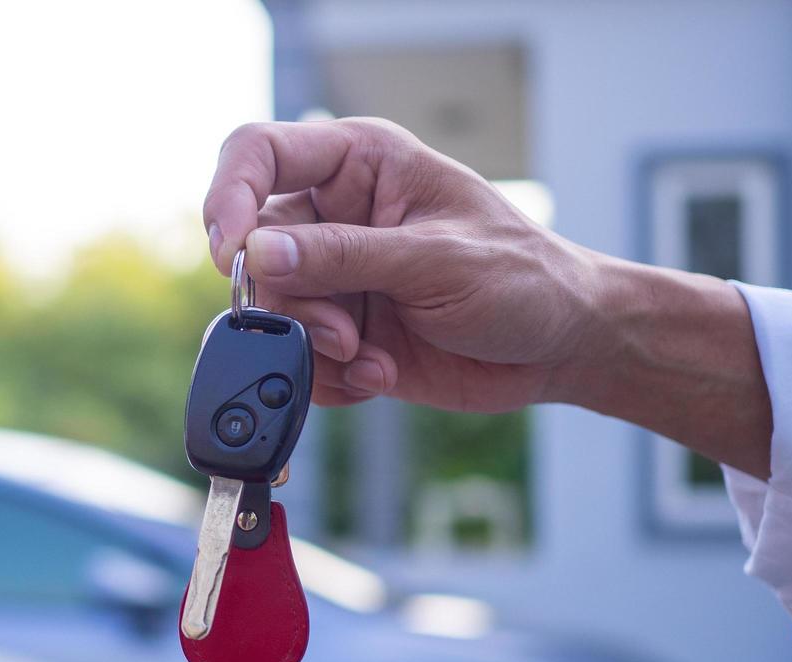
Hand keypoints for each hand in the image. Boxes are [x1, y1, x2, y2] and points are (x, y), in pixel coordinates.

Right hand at [201, 118, 769, 475]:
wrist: (561, 347)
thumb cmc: (523, 278)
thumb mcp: (437, 260)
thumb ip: (345, 257)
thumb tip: (259, 253)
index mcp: (359, 165)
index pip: (260, 154)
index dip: (230, 196)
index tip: (233, 252)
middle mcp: (336, 217)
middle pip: (256, 249)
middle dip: (290, 301)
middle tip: (340, 332)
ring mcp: (336, 279)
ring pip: (272, 313)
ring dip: (314, 347)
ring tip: (370, 356)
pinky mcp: (341, 334)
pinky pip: (298, 360)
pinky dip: (330, 378)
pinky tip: (380, 373)